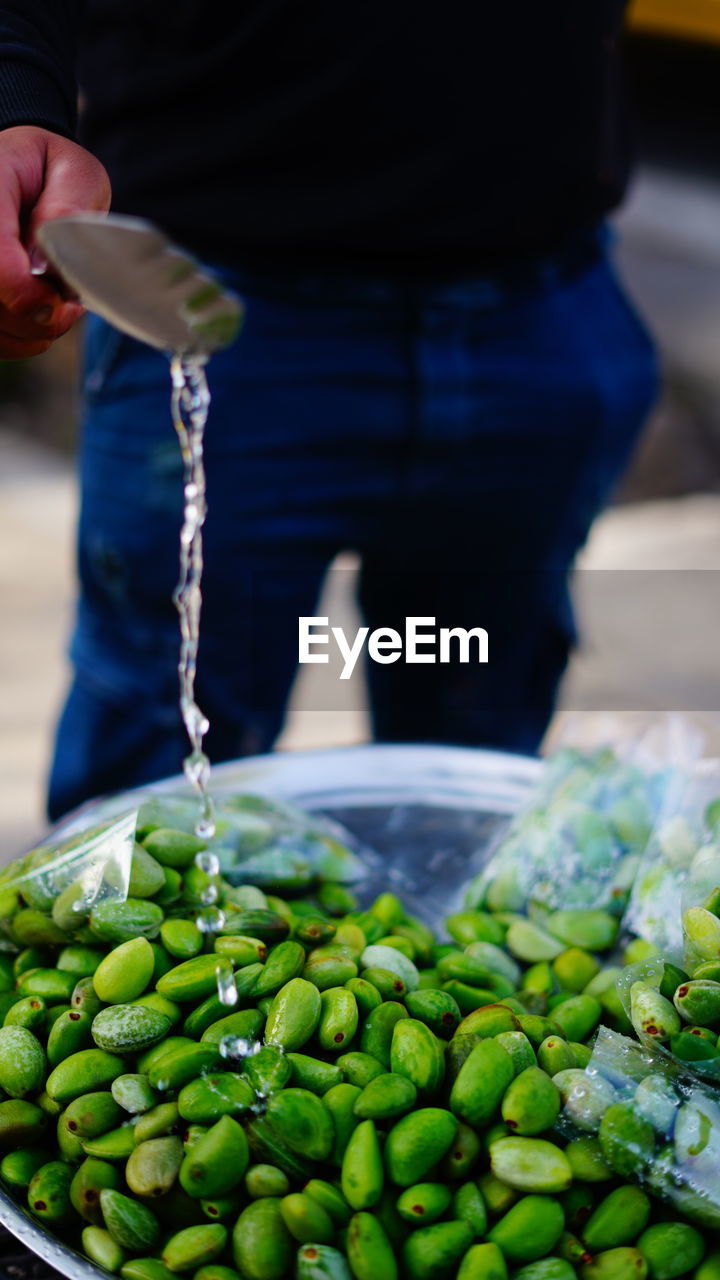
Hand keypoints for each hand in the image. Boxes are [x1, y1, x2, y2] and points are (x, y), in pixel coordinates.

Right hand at [0, 125, 109, 357]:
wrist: (18, 167)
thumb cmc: (49, 169)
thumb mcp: (74, 171)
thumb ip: (66, 207)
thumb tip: (47, 264)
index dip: (26, 294)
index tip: (61, 300)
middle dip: (34, 319)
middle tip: (69, 307)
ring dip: (27, 333)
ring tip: (57, 310)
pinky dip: (15, 340)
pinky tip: (38, 319)